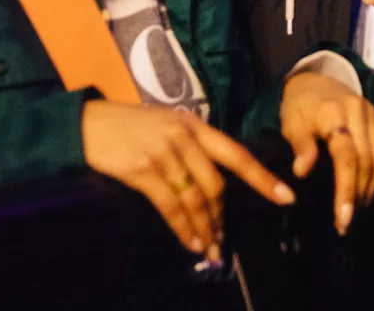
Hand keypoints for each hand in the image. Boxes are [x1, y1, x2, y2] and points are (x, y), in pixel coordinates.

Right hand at [81, 100, 294, 259]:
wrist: (87, 123)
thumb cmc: (129, 126)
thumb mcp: (167, 126)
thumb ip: (192, 146)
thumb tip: (214, 184)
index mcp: (196, 125)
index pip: (237, 154)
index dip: (262, 178)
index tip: (286, 197)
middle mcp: (185, 136)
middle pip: (216, 185)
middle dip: (222, 217)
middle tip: (224, 242)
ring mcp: (164, 152)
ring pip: (195, 198)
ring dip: (205, 228)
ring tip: (210, 249)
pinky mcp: (143, 169)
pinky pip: (170, 206)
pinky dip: (183, 228)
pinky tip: (190, 242)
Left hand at [281, 72, 373, 235]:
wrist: (318, 81)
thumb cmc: (300, 108)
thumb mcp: (291, 122)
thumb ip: (300, 145)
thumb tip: (302, 172)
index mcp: (333, 112)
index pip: (346, 156)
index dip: (346, 189)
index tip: (342, 218)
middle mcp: (359, 113)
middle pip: (368, 162)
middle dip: (359, 197)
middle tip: (346, 223)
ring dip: (371, 192)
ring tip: (356, 213)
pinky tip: (369, 195)